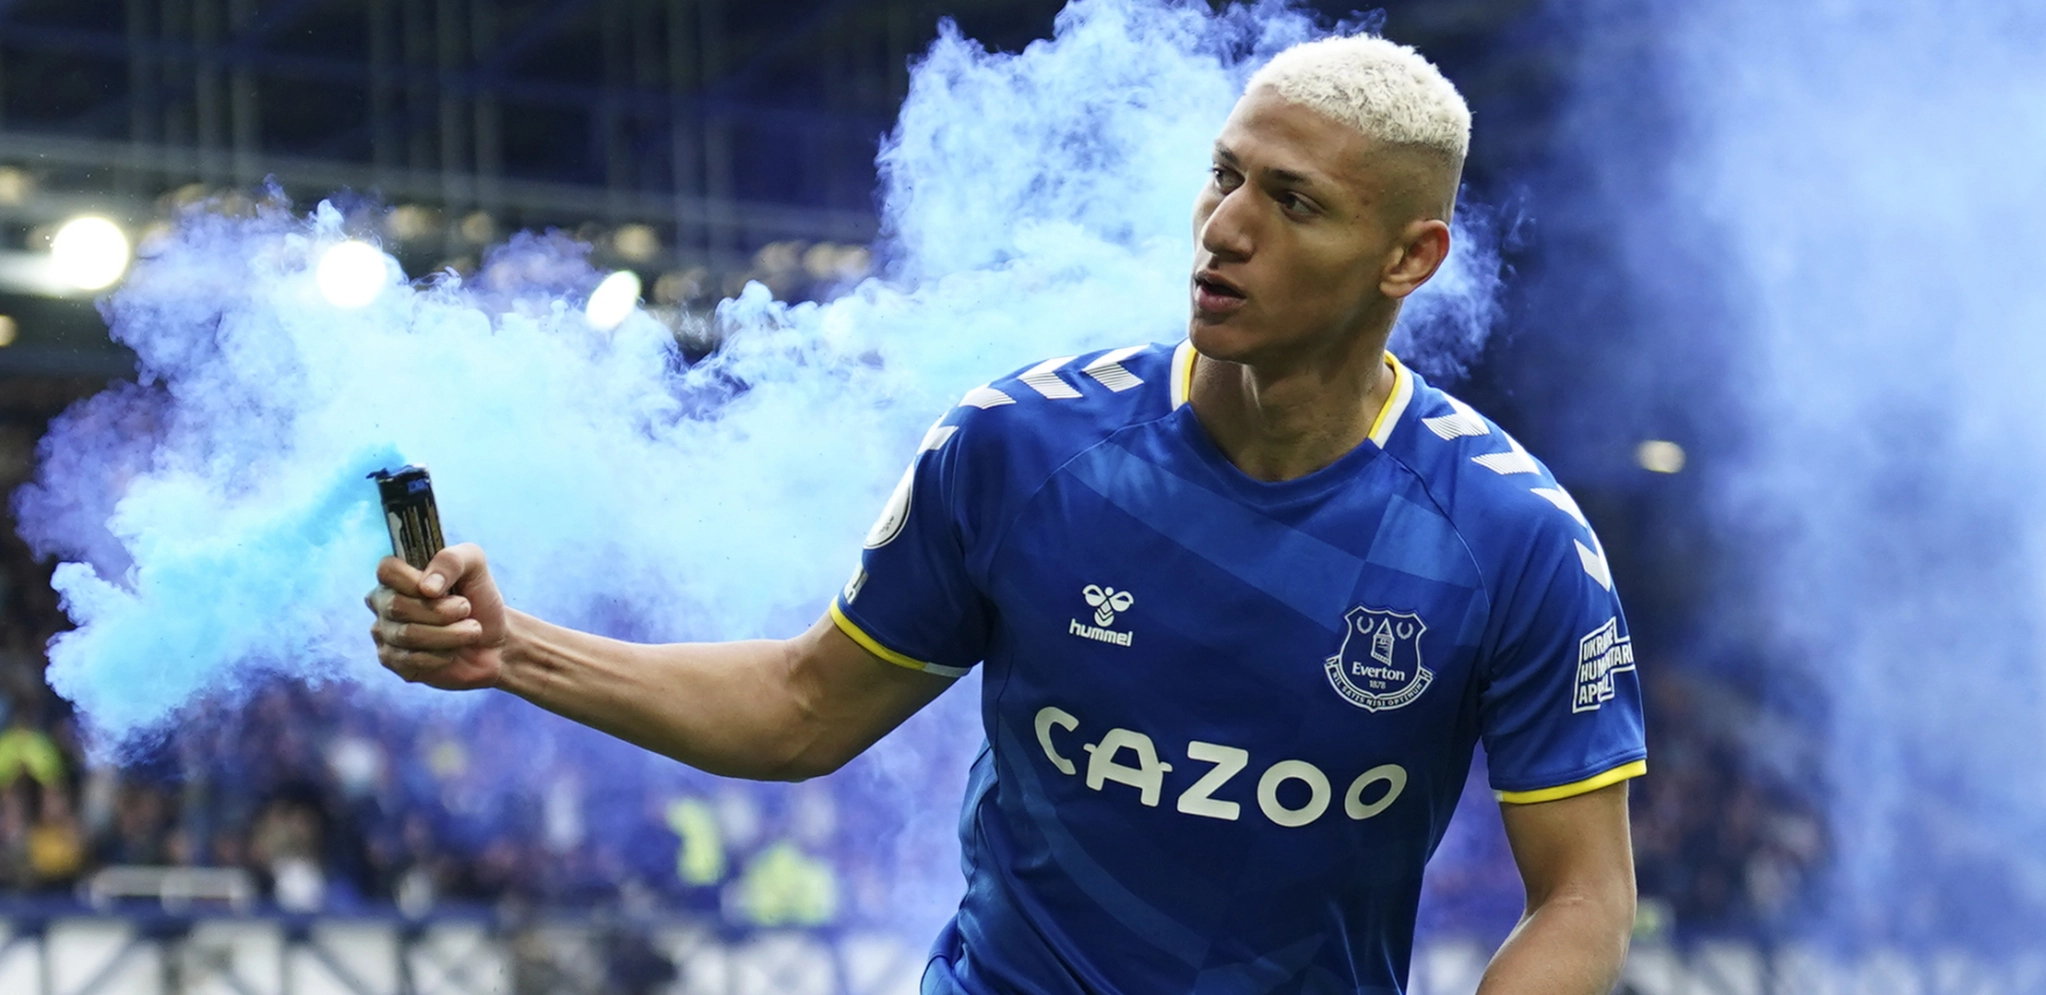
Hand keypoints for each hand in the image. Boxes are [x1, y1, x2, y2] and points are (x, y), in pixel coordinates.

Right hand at [365, 543, 508, 690]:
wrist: (495, 641)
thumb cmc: (480, 599)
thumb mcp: (475, 566)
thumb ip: (451, 561)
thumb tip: (426, 588)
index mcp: (398, 575)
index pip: (387, 571)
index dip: (414, 580)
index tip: (443, 589)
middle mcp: (385, 603)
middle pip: (397, 605)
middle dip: (442, 610)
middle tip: (465, 609)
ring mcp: (386, 633)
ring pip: (407, 634)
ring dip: (449, 633)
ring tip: (470, 630)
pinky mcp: (393, 662)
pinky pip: (410, 660)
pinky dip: (441, 655)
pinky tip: (452, 651)